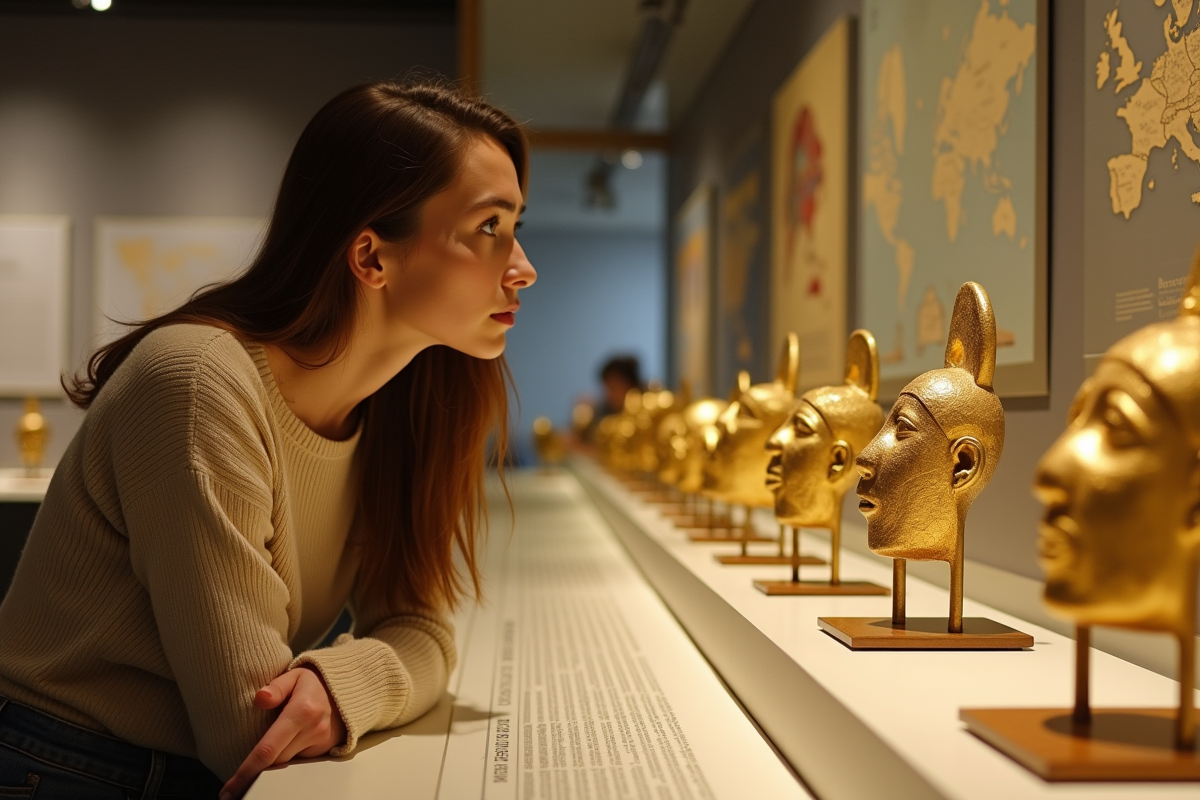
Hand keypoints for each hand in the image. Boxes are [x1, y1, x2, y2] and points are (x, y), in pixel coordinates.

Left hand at [220, 666, 345, 799]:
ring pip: (287, 765)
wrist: (348, 689)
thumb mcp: (295, 675)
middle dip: (253, 775)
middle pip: (276, 763)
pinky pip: (299, 762)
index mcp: (301, 712)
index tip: (230, 787)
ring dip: (270, 767)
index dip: (247, 771)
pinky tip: (275, 758)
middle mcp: (313, 730)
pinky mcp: (324, 750)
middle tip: (231, 788)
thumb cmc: (316, 682)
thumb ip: (276, 687)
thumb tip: (259, 698)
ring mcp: (320, 743)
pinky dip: (285, 761)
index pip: (268, 749)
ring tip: (249, 775)